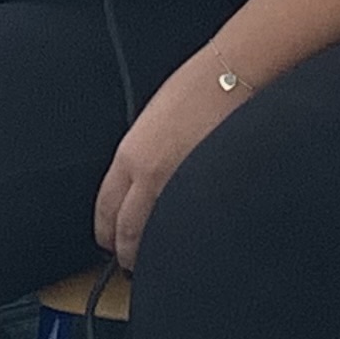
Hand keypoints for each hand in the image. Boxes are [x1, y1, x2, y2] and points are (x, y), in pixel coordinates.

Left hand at [92, 53, 253, 273]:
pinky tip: (189, 241)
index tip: (108, 240)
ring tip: (157, 260)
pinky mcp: (211, 192)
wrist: (233, 76)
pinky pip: (191, 226)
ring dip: (154, 252)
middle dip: (127, 252)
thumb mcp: (151, 123)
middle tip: (130, 262)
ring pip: (158, 237)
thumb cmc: (196, 89)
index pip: (106, 210)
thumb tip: (138, 183)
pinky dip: (186, 239)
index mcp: (130, 157)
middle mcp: (151, 178)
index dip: (105, 232)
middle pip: (128, 232)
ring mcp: (182, 188)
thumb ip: (140, 157)